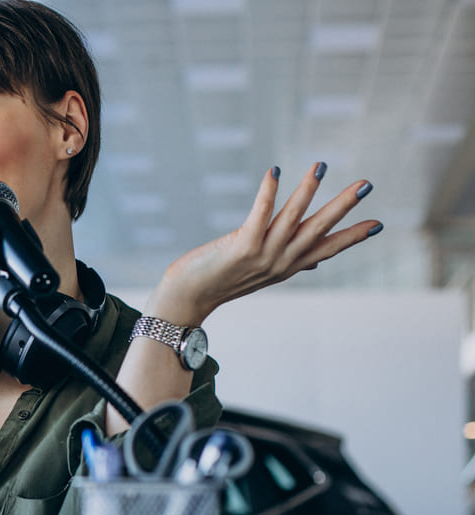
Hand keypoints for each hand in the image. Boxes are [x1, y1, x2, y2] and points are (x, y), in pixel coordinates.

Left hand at [149, 163, 381, 324]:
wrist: (188, 298)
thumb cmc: (221, 280)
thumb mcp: (262, 274)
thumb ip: (290, 262)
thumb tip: (318, 261)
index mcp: (287, 267)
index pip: (327, 250)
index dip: (352, 237)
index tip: (378, 224)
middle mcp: (279, 262)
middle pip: (317, 230)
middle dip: (342, 207)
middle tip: (366, 184)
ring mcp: (261, 255)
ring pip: (291, 219)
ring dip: (307, 191)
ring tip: (321, 166)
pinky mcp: (240, 247)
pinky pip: (258, 216)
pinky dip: (267, 194)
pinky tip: (275, 172)